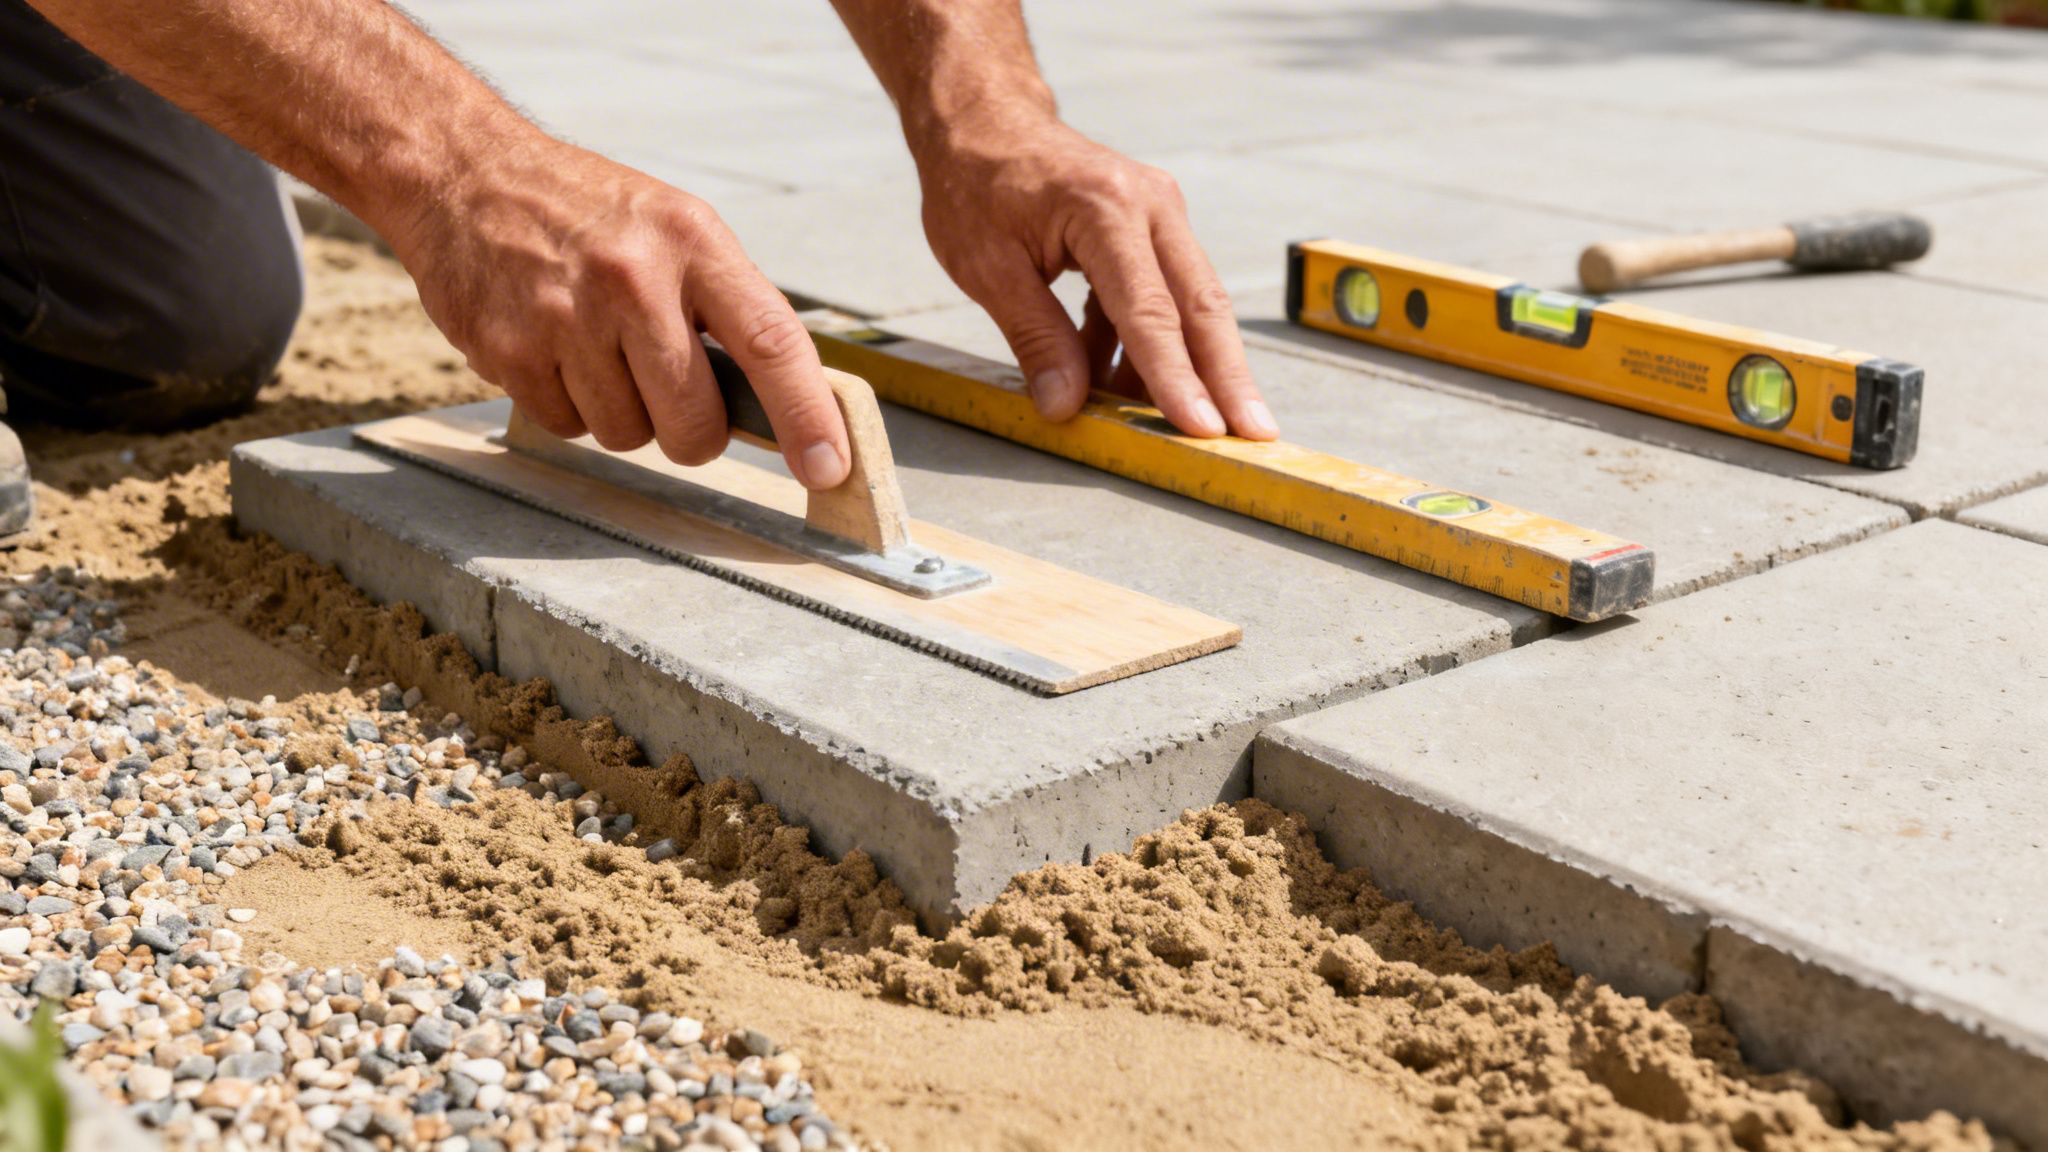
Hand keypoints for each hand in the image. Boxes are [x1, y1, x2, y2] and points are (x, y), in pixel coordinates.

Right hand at [382, 131, 851, 488]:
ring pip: (627, 436)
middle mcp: (632, 280)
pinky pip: (566, 428)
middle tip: (672, 394)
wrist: (465, 173)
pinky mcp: (508, 350)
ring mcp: (565, 318)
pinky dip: (567, 405)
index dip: (806, 415)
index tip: (829, 467)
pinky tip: (554, 350)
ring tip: (598, 348)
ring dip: (622, 413)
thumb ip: (730, 307)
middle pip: (693, 424)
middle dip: (692, 432)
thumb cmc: (590, 212)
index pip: (771, 343)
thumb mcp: (677, 228)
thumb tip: (795, 405)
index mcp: (692, 242)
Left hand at [910, 116, 1276, 439]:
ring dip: (1195, 369)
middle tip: (1254, 437)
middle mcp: (1151, 205)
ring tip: (1193, 429)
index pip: (1149, 311)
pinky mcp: (1155, 227)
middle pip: (1201, 306)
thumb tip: (1066, 407)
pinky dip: (1150, 346)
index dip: (1175, 378)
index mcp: (1106, 209)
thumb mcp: (987, 268)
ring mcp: (1160, 213)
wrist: (986, 122)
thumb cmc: (976, 186)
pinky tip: (1128, 391)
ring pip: (1194, 304)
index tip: (1201, 428)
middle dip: (1228, 379)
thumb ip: (1034, 338)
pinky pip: (1165, 296)